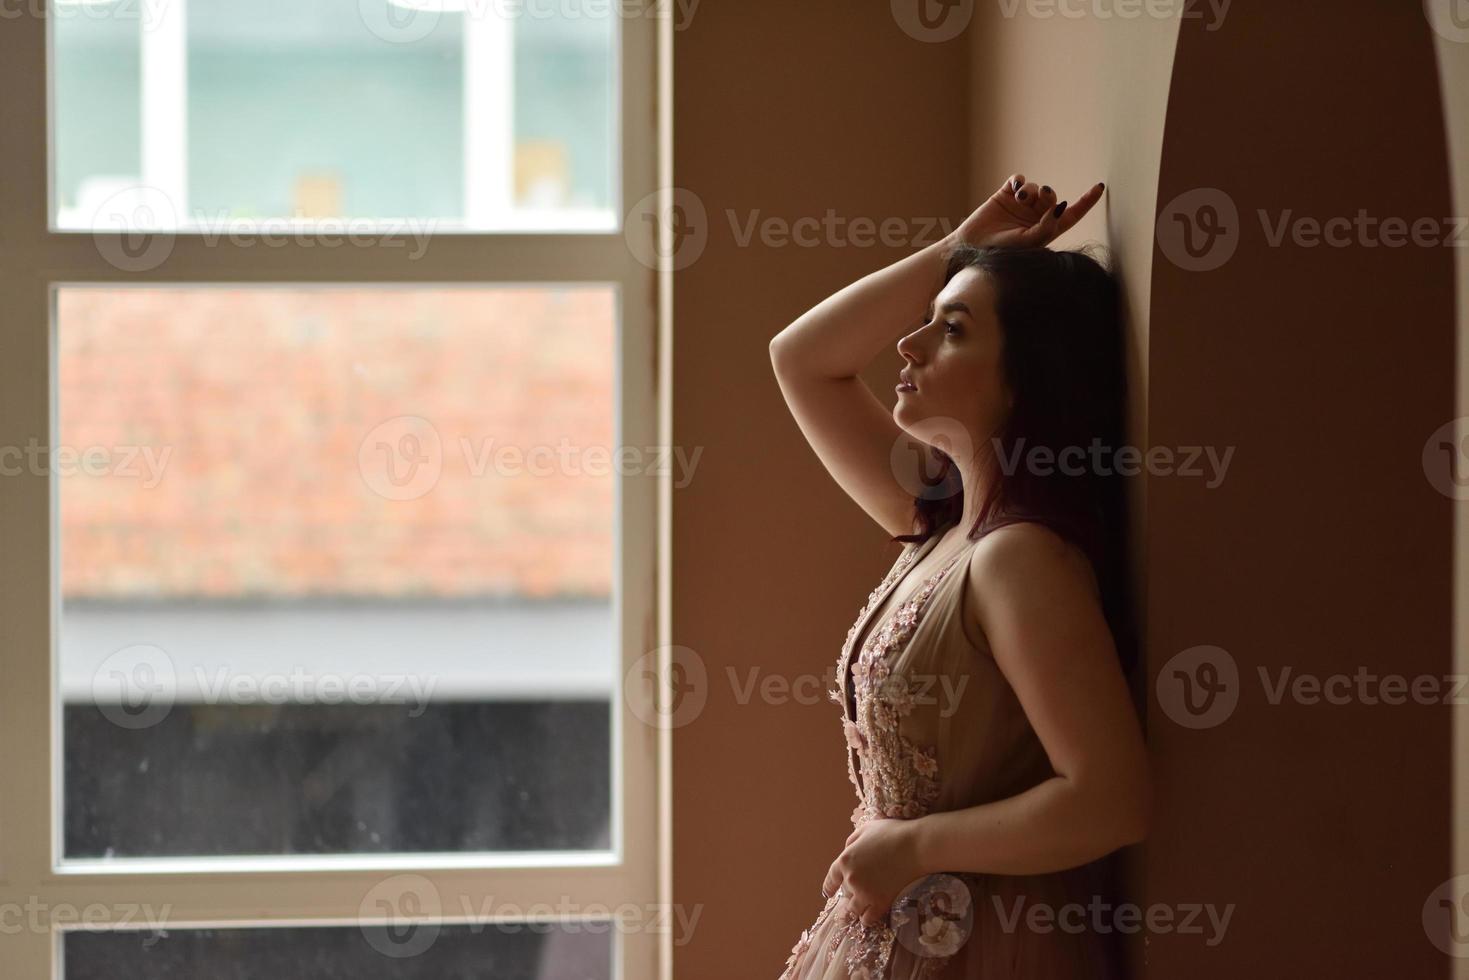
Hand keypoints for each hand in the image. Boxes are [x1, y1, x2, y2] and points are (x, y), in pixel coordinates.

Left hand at [820, 817, 925, 928]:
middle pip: (844, 896)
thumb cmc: (892, 833)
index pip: (830, 880)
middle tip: (856, 896)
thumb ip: (853, 840)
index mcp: (845, 860)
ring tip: (862, 909)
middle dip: (849, 895)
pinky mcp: (880, 903)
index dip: (829, 888)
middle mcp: (851, 879)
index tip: (829, 893)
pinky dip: (867, 918)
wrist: (916, 846)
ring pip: (853, 910)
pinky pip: (868, 919)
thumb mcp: (866, 829)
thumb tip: (848, 850)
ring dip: (857, 909)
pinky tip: (870, 915)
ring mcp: (865, 893)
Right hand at [950, 173, 1105, 248]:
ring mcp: (1020, 204)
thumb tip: (1062, 206)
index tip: (1100, 187)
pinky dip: (1019, 182)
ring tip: (1020, 198)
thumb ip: (1048, 227)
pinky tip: (1014, 189)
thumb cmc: (1001, 252)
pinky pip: (1019, 180)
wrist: (972, 247)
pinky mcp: (1005, 195)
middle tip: (1040, 198)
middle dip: (1048, 194)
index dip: (1086, 201)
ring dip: (1030, 190)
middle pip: (1051, 196)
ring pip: (1035, 187)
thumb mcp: (1029, 242)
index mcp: (1046, 229)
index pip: (1072, 213)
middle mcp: (1035, 215)